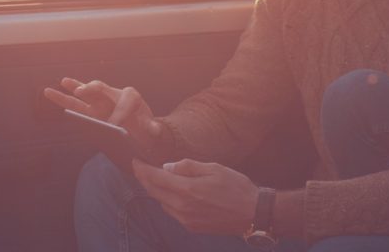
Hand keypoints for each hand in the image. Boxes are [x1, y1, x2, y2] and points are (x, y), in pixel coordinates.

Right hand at [43, 77, 162, 150]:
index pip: (127, 99)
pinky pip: (75, 102)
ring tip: (63, 81)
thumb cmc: (145, 128)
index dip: (121, 111)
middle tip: (82, 92)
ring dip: (74, 87)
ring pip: (85, 93)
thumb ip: (153, 129)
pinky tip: (51, 91)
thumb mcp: (152, 130)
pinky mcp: (90, 110)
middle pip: (103, 88)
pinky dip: (64, 96)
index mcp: (132, 98)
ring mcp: (100, 102)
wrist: (138, 131)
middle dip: (93, 89)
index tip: (114, 125)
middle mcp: (114, 95)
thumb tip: (153, 129)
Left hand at [132, 159, 258, 234]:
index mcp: (186, 190)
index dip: (142, 169)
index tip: (135, 161)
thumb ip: (188, 167)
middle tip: (140, 169)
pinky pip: (172, 212)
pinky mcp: (192, 226)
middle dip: (145, 179)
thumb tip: (168, 167)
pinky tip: (172, 193)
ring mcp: (186, 219)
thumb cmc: (236, 187)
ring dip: (156, 190)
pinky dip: (167, 201)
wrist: (253, 213)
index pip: (155, 178)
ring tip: (156, 179)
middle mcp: (182, 207)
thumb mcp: (213, 168)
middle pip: (154, 192)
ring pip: (162, 203)